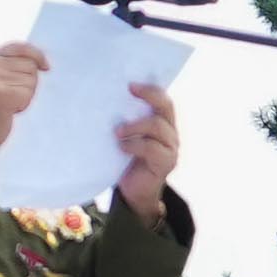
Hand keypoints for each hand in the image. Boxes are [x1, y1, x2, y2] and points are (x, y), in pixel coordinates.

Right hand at [0, 39, 46, 168]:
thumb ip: (12, 64)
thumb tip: (42, 62)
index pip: (19, 46)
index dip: (37, 55)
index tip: (46, 67)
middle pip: (30, 64)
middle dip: (29, 81)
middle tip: (13, 93)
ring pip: (32, 79)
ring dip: (27, 93)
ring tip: (11, 101)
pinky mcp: (1, 92)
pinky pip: (28, 92)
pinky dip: (25, 102)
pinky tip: (12, 108)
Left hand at [116, 81, 182, 210]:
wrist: (135, 191)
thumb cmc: (126, 158)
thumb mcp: (127, 135)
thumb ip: (126, 119)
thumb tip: (105, 98)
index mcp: (163, 122)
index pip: (164, 99)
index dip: (150, 89)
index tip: (130, 85)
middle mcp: (171, 132)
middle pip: (165, 107)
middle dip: (147, 97)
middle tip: (127, 93)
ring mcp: (171, 148)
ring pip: (157, 126)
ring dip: (134, 126)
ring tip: (117, 132)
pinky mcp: (166, 163)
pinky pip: (152, 148)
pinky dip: (134, 144)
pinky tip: (121, 147)